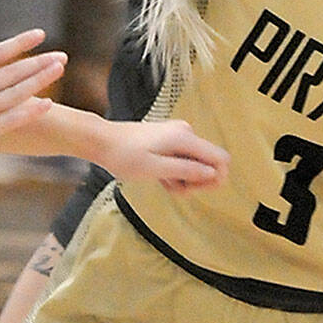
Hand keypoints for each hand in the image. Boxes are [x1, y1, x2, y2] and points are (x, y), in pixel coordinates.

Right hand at [0, 29, 65, 165]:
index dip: (19, 44)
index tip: (39, 35)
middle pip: (11, 72)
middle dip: (38, 62)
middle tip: (62, 55)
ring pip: (14, 93)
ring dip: (39, 80)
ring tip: (59, 71)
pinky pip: (8, 120)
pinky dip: (28, 111)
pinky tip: (47, 103)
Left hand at [99, 120, 229, 191]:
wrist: (101, 141)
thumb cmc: (123, 155)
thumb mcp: (155, 169)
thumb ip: (186, 170)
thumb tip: (213, 174)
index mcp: (184, 138)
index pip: (220, 158)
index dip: (215, 178)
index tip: (194, 189)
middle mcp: (185, 133)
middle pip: (209, 163)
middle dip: (195, 181)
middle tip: (173, 188)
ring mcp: (178, 136)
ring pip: (195, 164)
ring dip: (183, 179)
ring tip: (161, 182)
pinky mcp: (170, 140)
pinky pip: (183, 161)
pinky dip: (174, 172)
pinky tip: (159, 176)